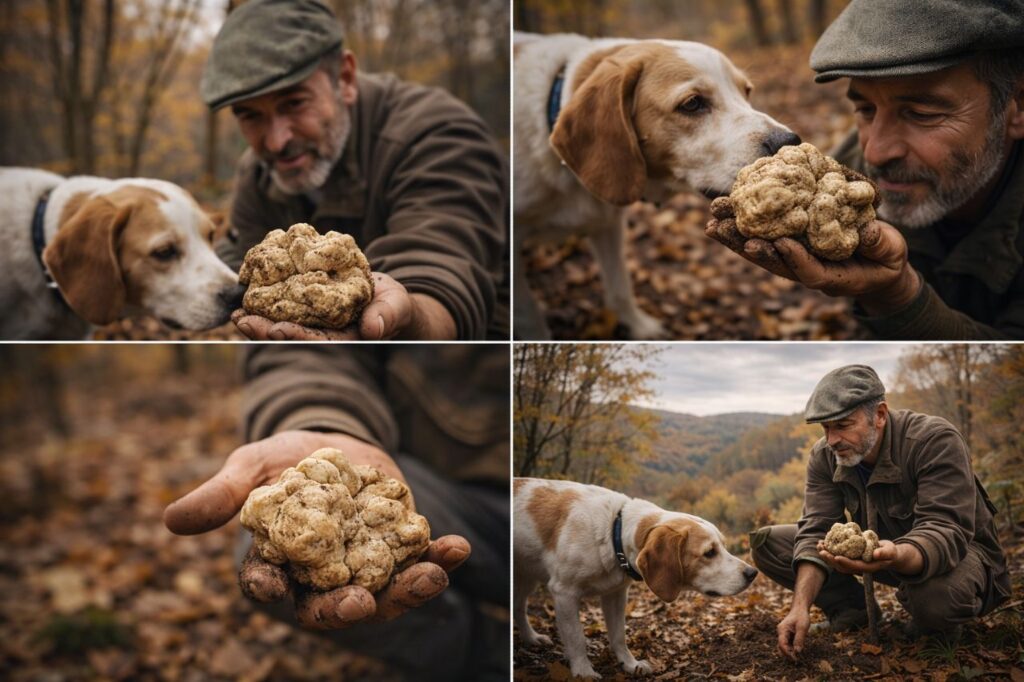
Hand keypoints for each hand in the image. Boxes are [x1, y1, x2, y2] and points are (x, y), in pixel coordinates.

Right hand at [163, 430, 470, 628]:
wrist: (337, 443)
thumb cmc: (285, 459)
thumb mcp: (253, 467)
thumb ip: (223, 495)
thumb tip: (171, 520)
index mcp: (277, 563)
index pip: (267, 585)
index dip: (270, 588)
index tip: (278, 588)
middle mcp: (322, 577)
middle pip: (330, 605)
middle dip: (347, 609)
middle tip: (361, 604)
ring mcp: (365, 566)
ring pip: (383, 592)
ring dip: (408, 590)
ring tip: (431, 576)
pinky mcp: (399, 549)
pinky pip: (420, 560)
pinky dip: (440, 558)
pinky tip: (457, 548)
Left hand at [232, 273, 455, 339]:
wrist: (384, 293)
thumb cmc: (393, 303)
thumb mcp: (396, 305)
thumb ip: (388, 315)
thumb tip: (373, 330)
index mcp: (344, 338)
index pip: (317, 340)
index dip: (296, 336)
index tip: (277, 330)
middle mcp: (323, 332)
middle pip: (291, 334)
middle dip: (265, 330)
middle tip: (242, 322)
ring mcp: (312, 321)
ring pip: (280, 322)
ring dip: (257, 320)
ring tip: (234, 314)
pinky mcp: (304, 305)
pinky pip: (281, 304)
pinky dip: (263, 301)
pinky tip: (242, 297)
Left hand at [706, 202, 919, 314]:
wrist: (876, 267)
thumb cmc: (885, 260)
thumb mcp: (890, 252)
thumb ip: (879, 244)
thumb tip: (869, 231)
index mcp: (830, 276)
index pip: (807, 270)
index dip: (795, 257)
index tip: (782, 242)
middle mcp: (804, 270)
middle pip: (771, 260)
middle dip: (746, 243)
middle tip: (721, 228)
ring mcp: (794, 258)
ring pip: (761, 248)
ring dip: (735, 235)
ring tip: (712, 221)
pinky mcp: (790, 245)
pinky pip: (763, 236)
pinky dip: (743, 226)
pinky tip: (724, 215)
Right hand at [777, 607, 810, 659]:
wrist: (800, 609)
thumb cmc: (801, 617)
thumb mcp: (802, 627)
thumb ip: (799, 639)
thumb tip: (798, 652)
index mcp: (782, 630)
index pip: (781, 644)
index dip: (787, 652)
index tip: (795, 658)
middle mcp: (781, 633)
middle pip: (781, 647)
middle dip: (788, 654)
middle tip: (797, 660)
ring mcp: (784, 634)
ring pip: (784, 646)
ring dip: (790, 652)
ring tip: (798, 656)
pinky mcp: (787, 635)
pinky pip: (788, 644)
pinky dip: (792, 648)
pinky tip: (798, 650)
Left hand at [816, 538, 897, 574]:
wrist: (887, 554)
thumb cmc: (890, 552)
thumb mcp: (890, 552)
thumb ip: (884, 553)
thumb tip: (876, 554)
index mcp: (867, 567)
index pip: (854, 566)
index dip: (845, 563)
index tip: (836, 557)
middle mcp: (858, 567)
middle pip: (842, 566)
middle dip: (831, 559)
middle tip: (822, 551)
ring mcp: (852, 563)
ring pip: (836, 562)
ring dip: (827, 555)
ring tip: (819, 545)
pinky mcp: (849, 558)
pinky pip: (836, 555)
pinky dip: (829, 550)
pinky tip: (823, 543)